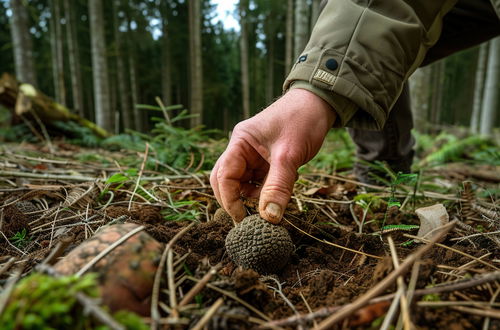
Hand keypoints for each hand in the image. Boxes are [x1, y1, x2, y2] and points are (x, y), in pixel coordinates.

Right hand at [210, 88, 335, 222]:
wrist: (320, 103)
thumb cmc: (301, 120)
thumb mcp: (289, 155)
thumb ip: (278, 186)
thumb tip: (269, 217)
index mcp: (240, 142)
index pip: (223, 175)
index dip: (229, 199)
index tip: (243, 217)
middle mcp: (242, 149)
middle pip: (227, 180)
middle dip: (235, 200)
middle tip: (248, 220)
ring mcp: (254, 155)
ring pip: (244, 184)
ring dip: (253, 197)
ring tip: (269, 205)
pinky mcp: (267, 161)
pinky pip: (260, 182)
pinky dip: (266, 192)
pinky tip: (278, 194)